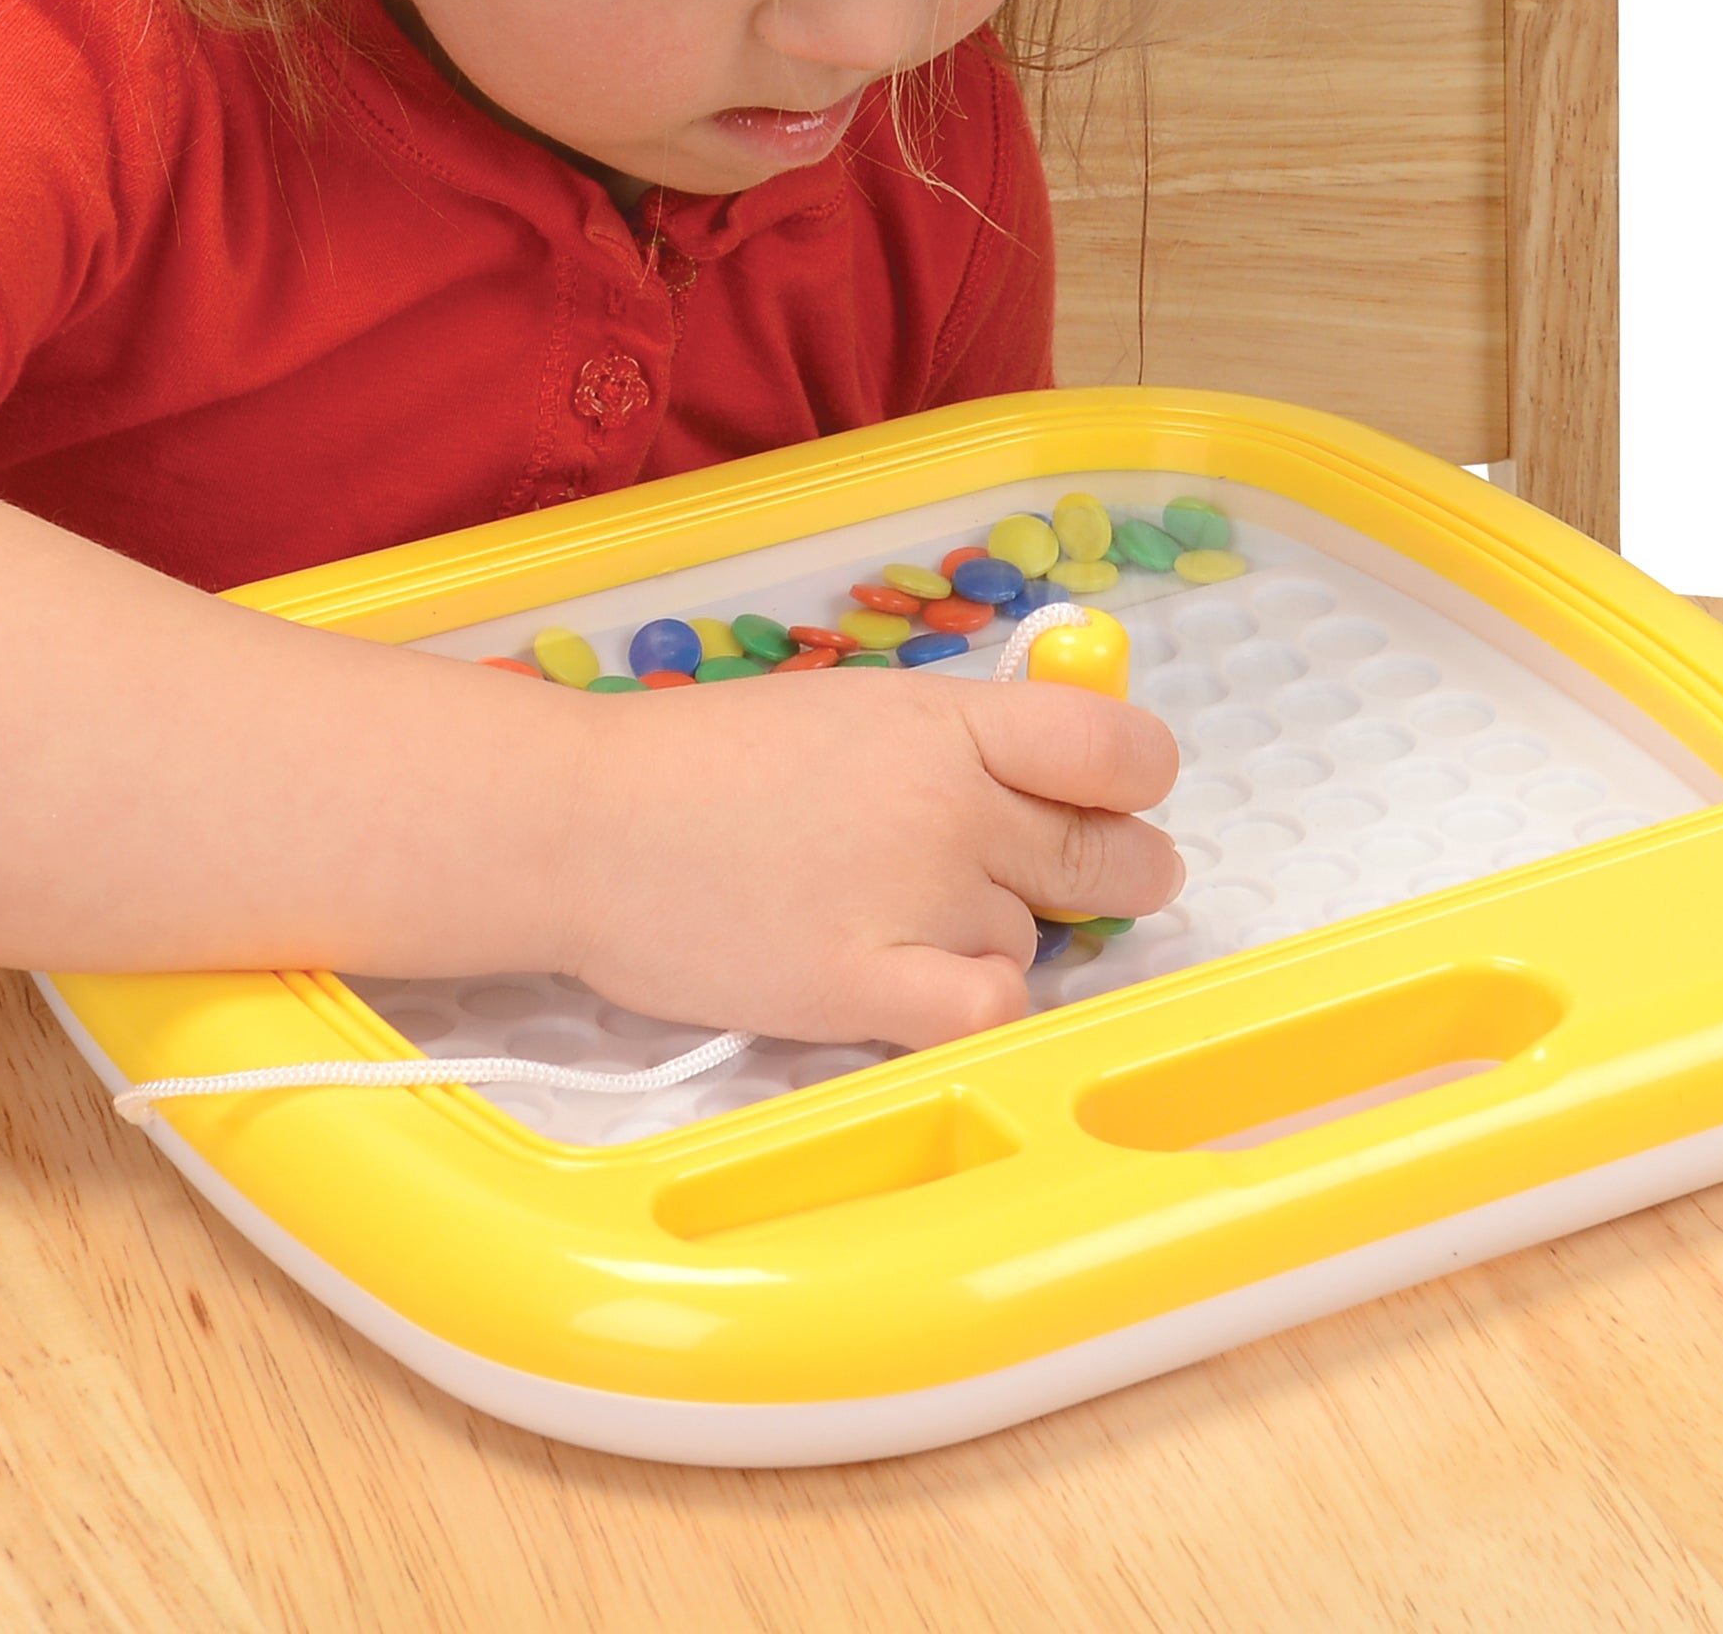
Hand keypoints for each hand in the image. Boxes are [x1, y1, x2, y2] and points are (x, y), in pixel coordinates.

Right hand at [542, 668, 1181, 1050]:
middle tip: (1085, 881)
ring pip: (1033, 942)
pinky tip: (921, 987)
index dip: (1138, 780)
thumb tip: (1047, 775)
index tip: (1118, 799)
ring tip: (898, 919)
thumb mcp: (847, 710)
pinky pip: (987, 1012)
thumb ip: (952, 740)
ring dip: (993, 941)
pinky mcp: (868, 989)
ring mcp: (916, 897)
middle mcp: (951, 804)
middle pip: (1108, 855)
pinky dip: (973, 1006)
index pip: (1117, 749)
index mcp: (946, 720)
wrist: (584, 822)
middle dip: (1115, 873)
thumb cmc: (699, 763)